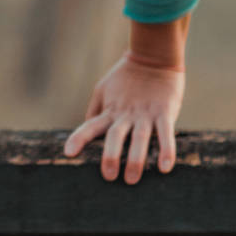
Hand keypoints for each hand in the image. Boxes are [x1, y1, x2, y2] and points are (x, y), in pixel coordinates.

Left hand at [63, 53, 184, 183]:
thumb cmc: (126, 77)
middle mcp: (126, 113)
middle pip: (115, 135)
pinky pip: (166, 133)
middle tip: (109, 176)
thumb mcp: (104, 89)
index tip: (69, 153)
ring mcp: (146, 113)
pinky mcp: (165, 111)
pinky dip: (166, 150)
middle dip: (111, 156)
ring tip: (132, 179)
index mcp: (110, 109)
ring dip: (136, 159)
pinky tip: (164, 167)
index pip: (91, 125)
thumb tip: (85, 133)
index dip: (79, 138)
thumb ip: (96, 110)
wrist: (153, 56)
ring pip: (140, 138)